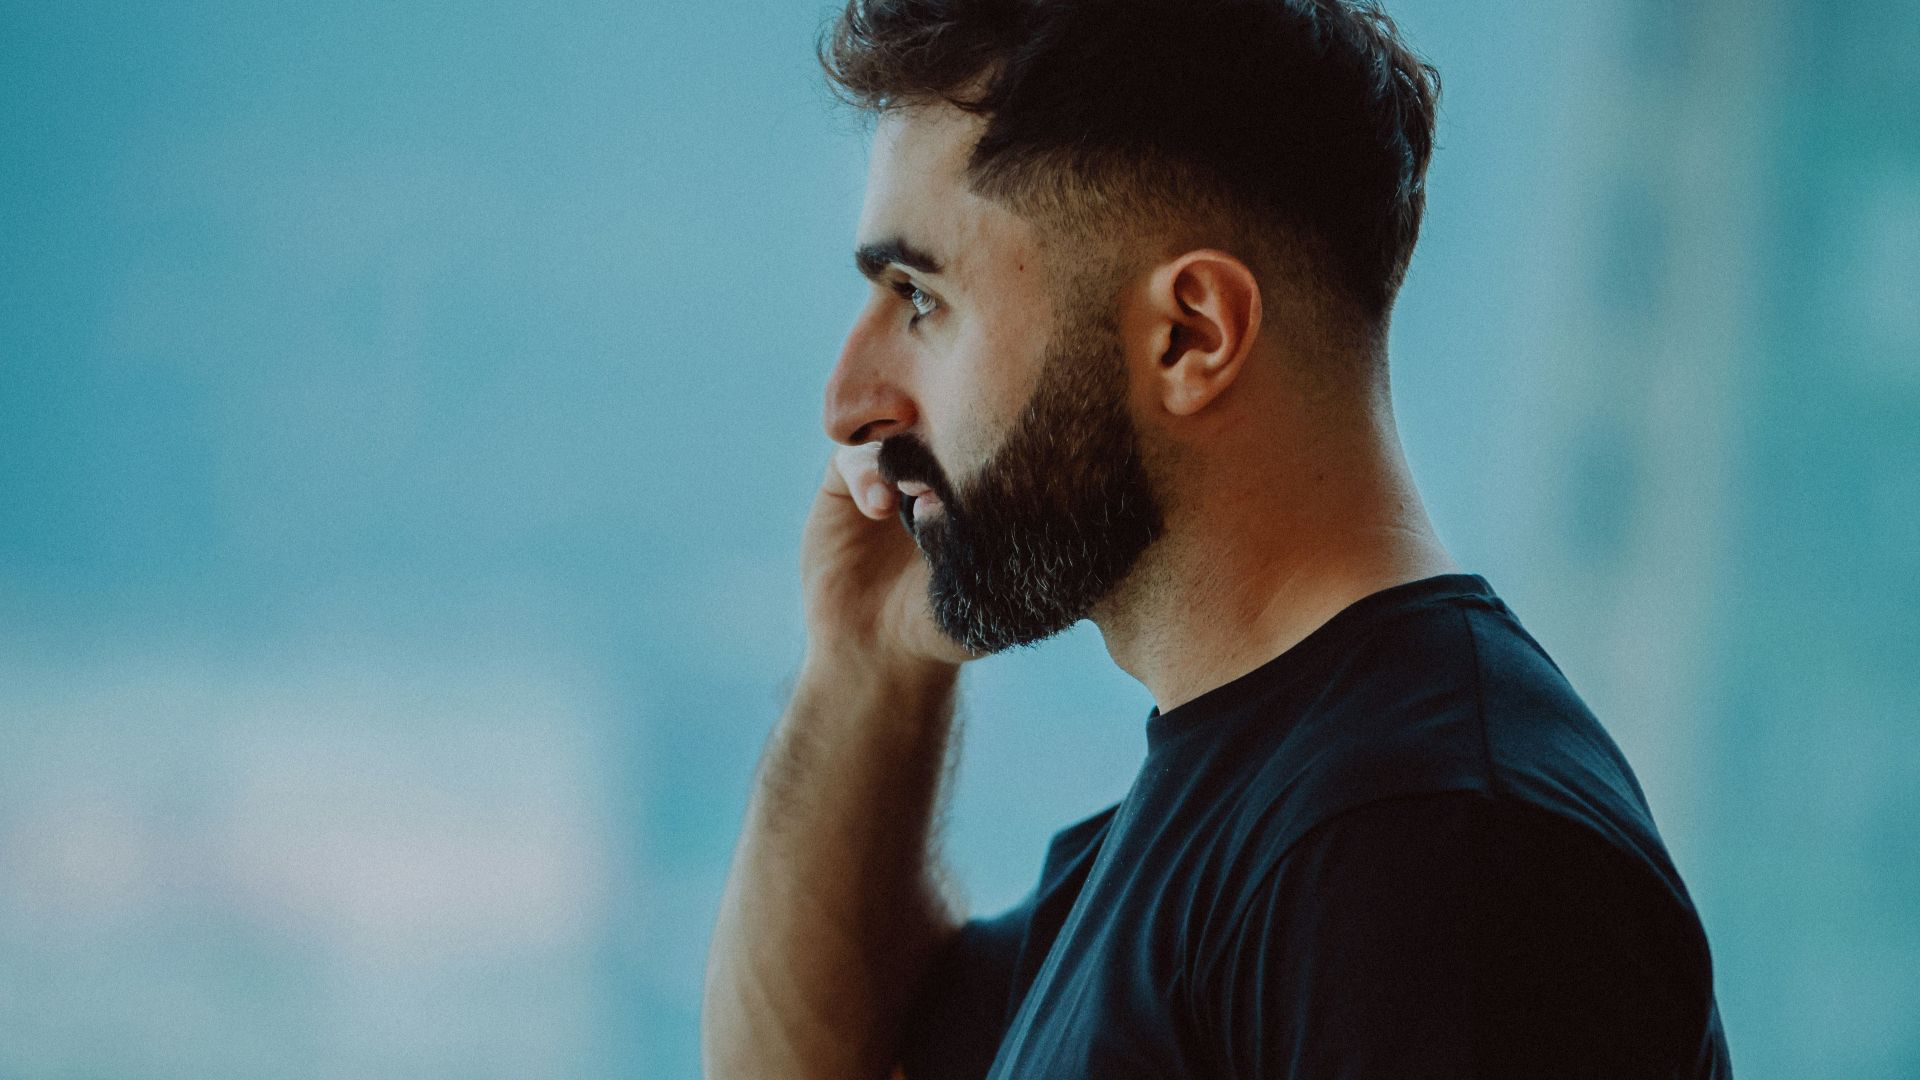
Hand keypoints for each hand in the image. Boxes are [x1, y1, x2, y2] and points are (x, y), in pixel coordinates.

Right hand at [799, 442, 981, 674]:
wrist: (877, 651)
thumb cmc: (940, 625)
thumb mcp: (977, 594)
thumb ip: (984, 546)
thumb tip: (971, 497)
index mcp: (975, 494)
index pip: (986, 446)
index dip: (988, 450)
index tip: (989, 477)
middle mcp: (934, 477)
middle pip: (943, 427)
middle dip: (947, 442)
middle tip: (946, 477)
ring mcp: (890, 477)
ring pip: (899, 434)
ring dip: (907, 454)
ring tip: (912, 490)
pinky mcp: (847, 485)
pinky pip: (854, 456)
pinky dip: (867, 471)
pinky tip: (878, 508)